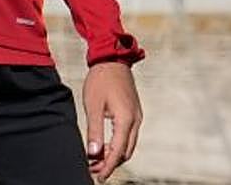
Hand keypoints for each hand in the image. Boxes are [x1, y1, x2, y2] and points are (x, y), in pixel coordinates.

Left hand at [82, 61, 142, 181]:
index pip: (118, 151)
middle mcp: (135, 120)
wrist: (112, 58)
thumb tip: (93, 153)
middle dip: (111, 163)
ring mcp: (136, 117)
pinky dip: (117, 144)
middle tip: (93, 169)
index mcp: (126, 119)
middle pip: (126, 152)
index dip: (108, 166)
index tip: (98, 177)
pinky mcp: (133, 113)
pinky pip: (128, 135)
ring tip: (96, 159)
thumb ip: (95, 131)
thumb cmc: (101, 80)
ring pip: (128, 145)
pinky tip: (104, 145)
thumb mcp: (93, 105)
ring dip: (114, 154)